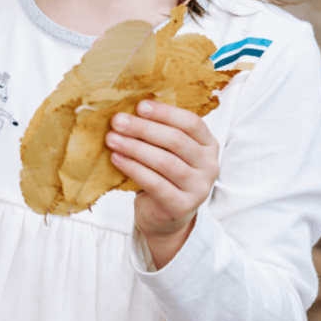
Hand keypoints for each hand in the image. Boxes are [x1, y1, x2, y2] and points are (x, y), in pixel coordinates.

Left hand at [107, 100, 219, 267]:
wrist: (163, 216)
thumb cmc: (162, 174)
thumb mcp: (165, 150)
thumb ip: (156, 131)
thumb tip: (127, 108)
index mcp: (207, 144)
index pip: (192, 123)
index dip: (165, 112)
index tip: (139, 105)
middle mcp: (209, 165)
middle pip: (176, 140)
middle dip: (143, 128)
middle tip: (117, 121)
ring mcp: (199, 188)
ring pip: (166, 162)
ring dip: (135, 148)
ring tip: (112, 139)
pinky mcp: (183, 206)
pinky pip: (156, 184)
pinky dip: (134, 169)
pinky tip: (116, 158)